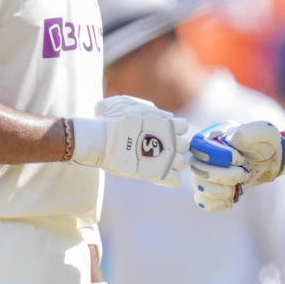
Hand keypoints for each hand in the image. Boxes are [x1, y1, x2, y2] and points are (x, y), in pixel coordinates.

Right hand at [71, 96, 189, 186]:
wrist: (101, 139)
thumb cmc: (109, 120)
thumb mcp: (123, 103)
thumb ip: (138, 106)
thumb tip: (141, 108)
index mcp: (167, 121)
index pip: (182, 126)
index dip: (173, 131)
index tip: (160, 134)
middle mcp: (171, 139)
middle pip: (184, 146)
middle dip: (173, 148)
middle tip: (157, 151)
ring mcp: (167, 157)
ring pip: (181, 164)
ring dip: (170, 164)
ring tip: (155, 164)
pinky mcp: (160, 173)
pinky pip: (175, 180)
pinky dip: (167, 180)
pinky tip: (156, 176)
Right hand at [189, 120, 284, 211]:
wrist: (267, 161)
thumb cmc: (263, 143)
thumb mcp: (264, 133)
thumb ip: (253, 131)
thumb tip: (233, 139)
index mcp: (210, 136)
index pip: (199, 147)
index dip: (218, 157)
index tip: (240, 159)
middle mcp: (201, 155)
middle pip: (198, 169)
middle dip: (224, 176)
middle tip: (244, 173)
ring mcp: (202, 174)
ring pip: (200, 187)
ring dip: (223, 190)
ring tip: (239, 184)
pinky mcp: (208, 190)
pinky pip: (202, 201)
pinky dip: (218, 203)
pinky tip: (231, 198)